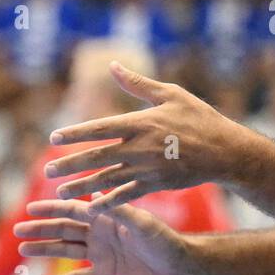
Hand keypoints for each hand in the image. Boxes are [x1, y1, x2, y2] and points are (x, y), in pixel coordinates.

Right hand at [14, 197, 193, 274]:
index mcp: (107, 217)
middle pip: (64, 230)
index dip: (52, 209)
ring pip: (67, 251)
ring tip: (23, 250)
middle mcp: (101, 233)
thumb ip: (118, 210)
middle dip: (41, 229)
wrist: (178, 267)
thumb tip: (93, 196)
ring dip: (45, 250)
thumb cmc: (164, 240)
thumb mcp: (142, 223)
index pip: (73, 210)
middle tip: (16, 231)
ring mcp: (101, 254)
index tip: (29, 208)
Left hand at [42, 61, 246, 209]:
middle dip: (71, 164)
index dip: (75, 133)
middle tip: (48, 171)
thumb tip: (112, 65)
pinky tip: (92, 209)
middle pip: (98, 156)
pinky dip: (109, 202)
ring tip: (61, 192)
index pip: (100, 128)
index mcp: (141, 122)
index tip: (53, 138)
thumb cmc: (199, 117)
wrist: (225, 150)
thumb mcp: (170, 94)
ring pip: (108, 179)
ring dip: (83, 186)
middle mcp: (141, 146)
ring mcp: (148, 168)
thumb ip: (137, 84)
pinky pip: (128, 195)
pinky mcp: (157, 184)